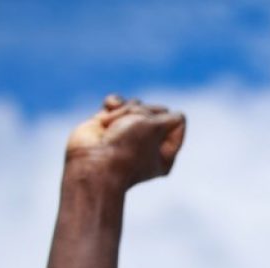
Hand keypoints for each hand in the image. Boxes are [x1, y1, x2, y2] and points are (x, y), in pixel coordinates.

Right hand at [64, 95, 185, 190]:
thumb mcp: (157, 129)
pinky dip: (113, 104)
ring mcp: (127, 135)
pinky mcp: (108, 125)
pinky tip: (108, 109)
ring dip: (125, 110)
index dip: (165, 118)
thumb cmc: (127, 148)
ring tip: (113, 126)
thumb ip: (169, 118)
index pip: (177, 122)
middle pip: (155, 111)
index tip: (152, 127)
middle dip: (142, 112)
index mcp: (166, 153)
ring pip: (136, 106)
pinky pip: (117, 103)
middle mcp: (148, 145)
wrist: (92, 162)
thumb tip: (174, 115)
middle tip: (129, 127)